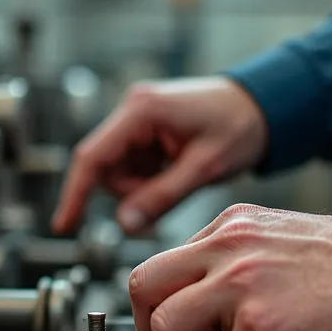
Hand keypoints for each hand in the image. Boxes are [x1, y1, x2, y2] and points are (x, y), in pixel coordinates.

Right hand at [52, 77, 267, 234]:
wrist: (266, 106)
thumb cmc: (241, 125)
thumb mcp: (203, 168)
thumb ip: (161, 197)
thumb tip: (125, 223)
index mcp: (142, 111)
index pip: (92, 157)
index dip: (75, 194)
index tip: (64, 225)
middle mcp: (134, 110)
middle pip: (106, 169)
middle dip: (131, 193)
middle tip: (169, 196)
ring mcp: (139, 120)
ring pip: (120, 171)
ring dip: (142, 189)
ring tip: (181, 181)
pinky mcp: (148, 131)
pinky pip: (135, 166)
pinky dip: (151, 180)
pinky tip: (178, 174)